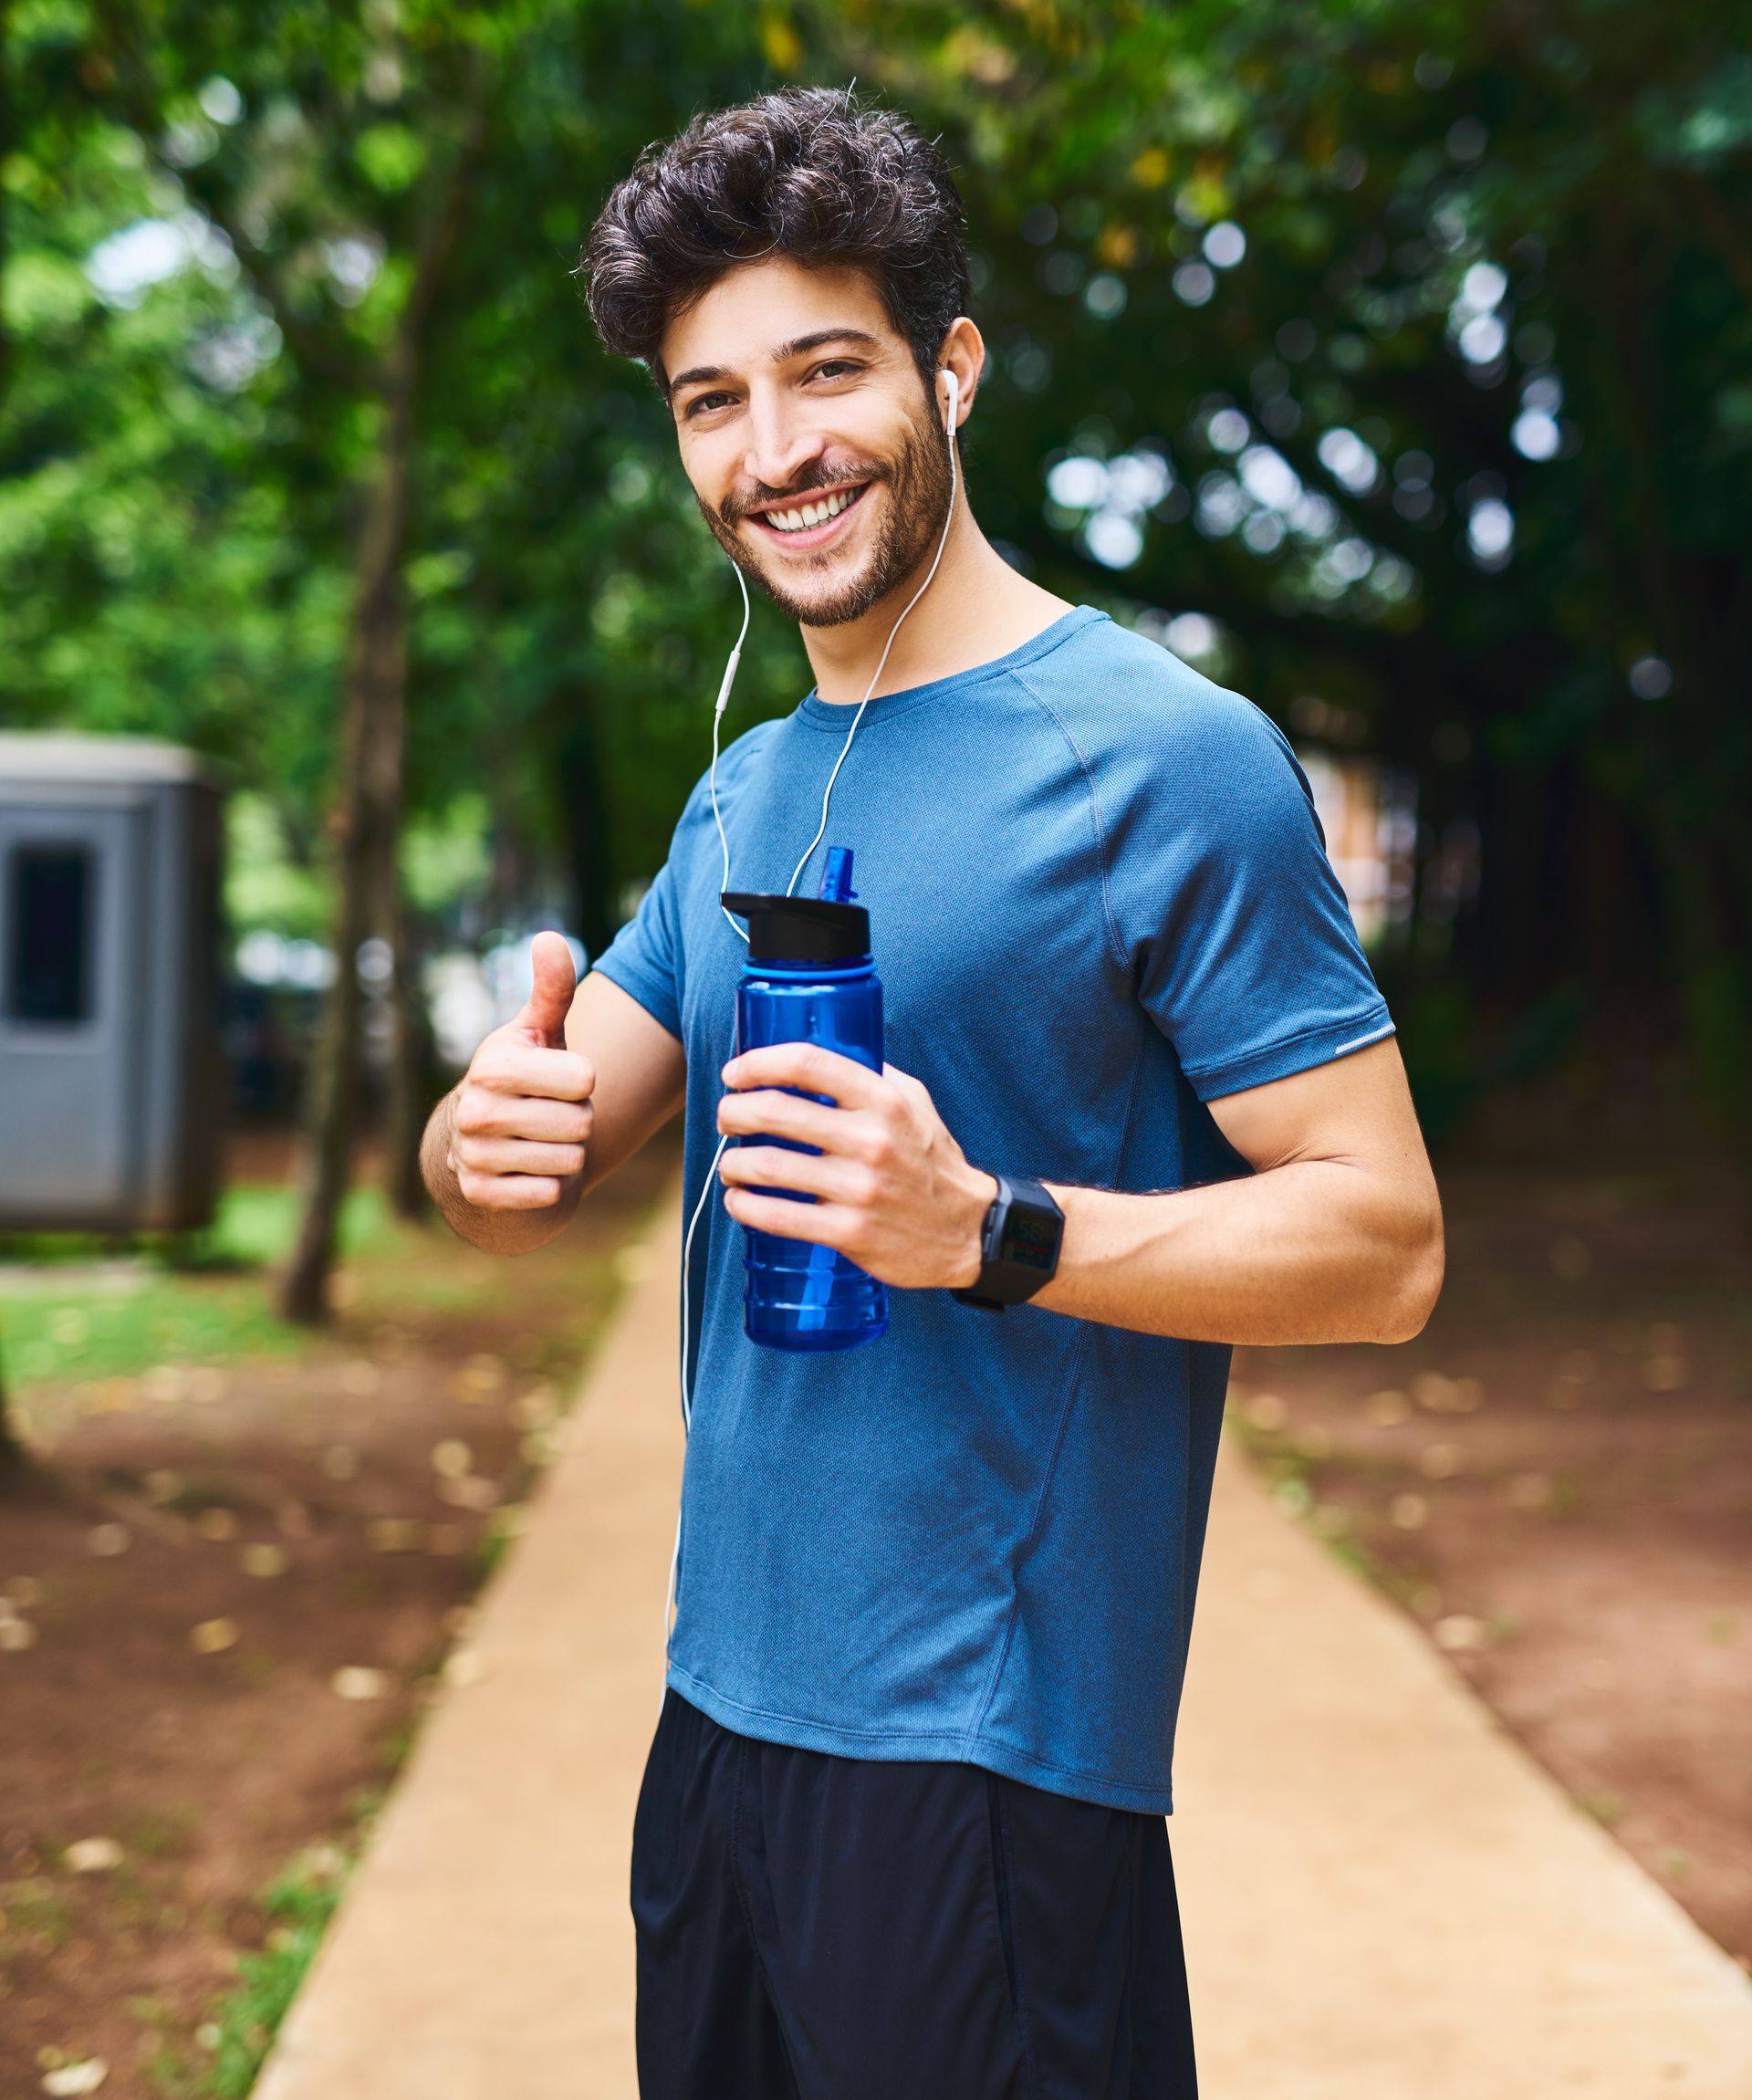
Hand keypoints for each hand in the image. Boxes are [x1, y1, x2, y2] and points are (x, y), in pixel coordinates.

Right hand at [450, 933, 593, 1210]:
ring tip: (538, 1138)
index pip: (585, 1079)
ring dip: (565, 1153)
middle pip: (581, 1123)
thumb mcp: (538, 1033)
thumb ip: (552, 989)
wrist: (480, 1142)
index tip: (556, 1081)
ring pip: (569, 1161)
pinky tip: (527, 1170)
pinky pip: (548, 1195)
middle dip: (576, 1120)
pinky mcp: (480, 1194)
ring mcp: (474, 1155)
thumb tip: (549, 938)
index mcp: (495, 1065)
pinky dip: (549, 1186)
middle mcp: (476, 1110)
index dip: (582, 1082)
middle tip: (549, 1113)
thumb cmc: (524, 1077)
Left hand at [716, 1044, 995, 1289]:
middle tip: (727, 1118)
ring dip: (732, 1164)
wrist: (968, 1230)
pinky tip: (739, 1201)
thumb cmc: (933, 1161)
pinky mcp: (850, 1232)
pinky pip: (779, 1217)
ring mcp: (859, 1188)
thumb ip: (873, 1075)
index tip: (735, 1073)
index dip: (758, 1063)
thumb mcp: (915, 1103)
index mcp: (883, 1100)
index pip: (807, 1064)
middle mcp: (871, 1139)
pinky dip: (746, 1207)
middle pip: (775, 1111)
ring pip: (767, 1166)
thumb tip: (818, 1058)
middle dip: (734, 1112)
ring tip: (730, 1166)